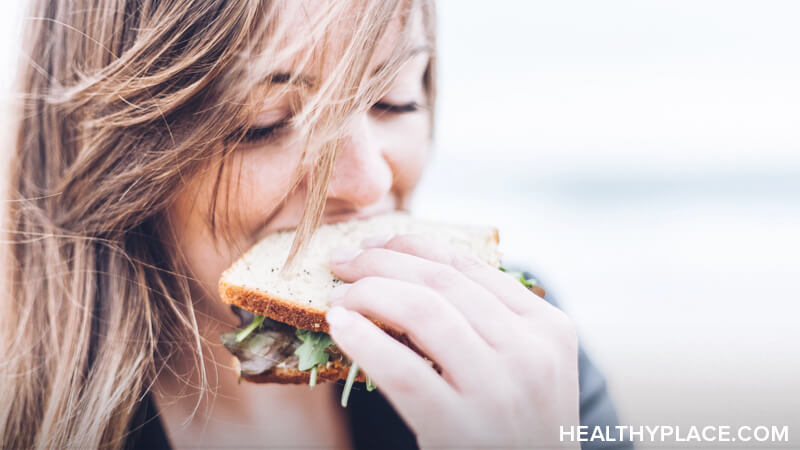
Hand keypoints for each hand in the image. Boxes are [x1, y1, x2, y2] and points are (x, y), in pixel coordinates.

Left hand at [325, 234, 579, 448]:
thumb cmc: (519, 426)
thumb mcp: (527, 366)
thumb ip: (491, 321)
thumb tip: (409, 272)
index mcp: (548, 326)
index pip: (469, 266)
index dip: (412, 246)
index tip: (374, 245)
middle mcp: (530, 351)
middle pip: (440, 282)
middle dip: (380, 263)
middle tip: (342, 263)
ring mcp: (498, 389)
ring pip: (421, 311)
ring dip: (368, 293)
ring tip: (338, 297)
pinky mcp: (460, 427)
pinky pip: (402, 370)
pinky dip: (364, 340)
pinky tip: (340, 327)